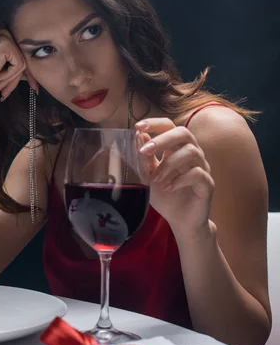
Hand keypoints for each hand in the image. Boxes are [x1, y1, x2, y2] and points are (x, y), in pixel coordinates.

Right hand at [0, 28, 37, 100]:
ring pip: (23, 63)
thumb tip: (39, 77)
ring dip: (12, 79)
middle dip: (18, 78)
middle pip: (25, 57)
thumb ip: (21, 67)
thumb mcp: (7, 69)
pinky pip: (19, 65)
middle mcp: (2, 29)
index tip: (32, 87)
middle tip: (5, 93)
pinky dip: (9, 76)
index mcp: (2, 32)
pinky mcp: (4, 44)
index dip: (27, 72)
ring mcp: (3, 35)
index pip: (24, 52)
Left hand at [135, 118, 214, 240]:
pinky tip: (169, 188)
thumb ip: (145, 158)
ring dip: (169, 164)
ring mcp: (202, 167)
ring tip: (156, 179)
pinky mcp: (208, 183)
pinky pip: (197, 173)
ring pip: (191, 152)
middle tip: (145, 151)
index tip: (138, 126)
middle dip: (163, 139)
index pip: (169, 126)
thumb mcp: (149, 176)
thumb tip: (138, 134)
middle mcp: (192, 153)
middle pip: (183, 133)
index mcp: (176, 148)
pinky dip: (180, 179)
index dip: (155, 123)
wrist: (181, 221)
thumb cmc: (166, 196)